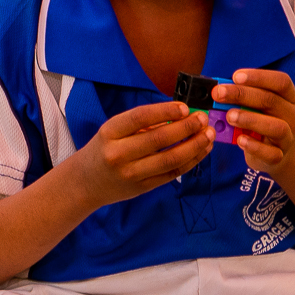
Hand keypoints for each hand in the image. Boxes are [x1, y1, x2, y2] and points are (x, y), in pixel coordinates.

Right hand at [71, 99, 213, 205]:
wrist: (86, 182)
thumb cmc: (105, 149)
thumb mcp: (114, 130)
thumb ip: (143, 123)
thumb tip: (181, 114)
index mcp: (110, 132)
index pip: (140, 117)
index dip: (165, 111)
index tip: (185, 107)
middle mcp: (118, 153)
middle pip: (159, 139)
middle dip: (186, 128)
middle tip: (203, 119)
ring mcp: (131, 173)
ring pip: (170, 159)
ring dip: (194, 146)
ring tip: (208, 135)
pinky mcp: (142, 188)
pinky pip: (171, 174)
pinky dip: (190, 162)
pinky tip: (201, 151)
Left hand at [212, 68, 294, 172]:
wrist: (277, 153)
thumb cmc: (263, 122)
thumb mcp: (257, 106)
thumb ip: (243, 97)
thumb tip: (217, 89)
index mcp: (290, 97)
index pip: (281, 81)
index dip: (259, 77)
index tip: (235, 76)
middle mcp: (293, 115)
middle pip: (271, 101)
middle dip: (242, 95)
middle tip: (219, 94)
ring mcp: (289, 137)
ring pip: (276, 127)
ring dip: (250, 119)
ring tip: (229, 116)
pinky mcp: (279, 156)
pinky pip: (270, 153)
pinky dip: (254, 146)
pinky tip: (239, 140)